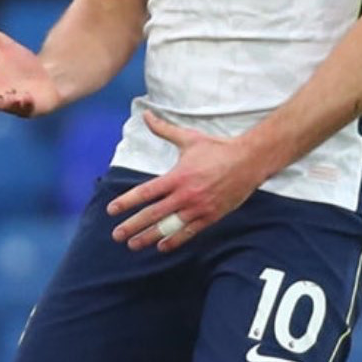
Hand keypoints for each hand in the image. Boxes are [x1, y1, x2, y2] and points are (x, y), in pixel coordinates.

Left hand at [106, 108, 265, 250]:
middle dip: (132, 226)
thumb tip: (146, 114)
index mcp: (177, 176)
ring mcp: (198, 208)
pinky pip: (189, 232)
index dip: (127, 202)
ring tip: (133, 245)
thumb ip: (164, 130)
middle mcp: (185, 195)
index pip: (146, 192)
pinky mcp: (211, 216)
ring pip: (169, 227)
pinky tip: (162, 247)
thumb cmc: (218, 149)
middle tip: (117, 235)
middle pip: (153, 214)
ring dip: (149, 237)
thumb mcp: (189, 138)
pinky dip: (175, 240)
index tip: (112, 210)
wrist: (249, 161)